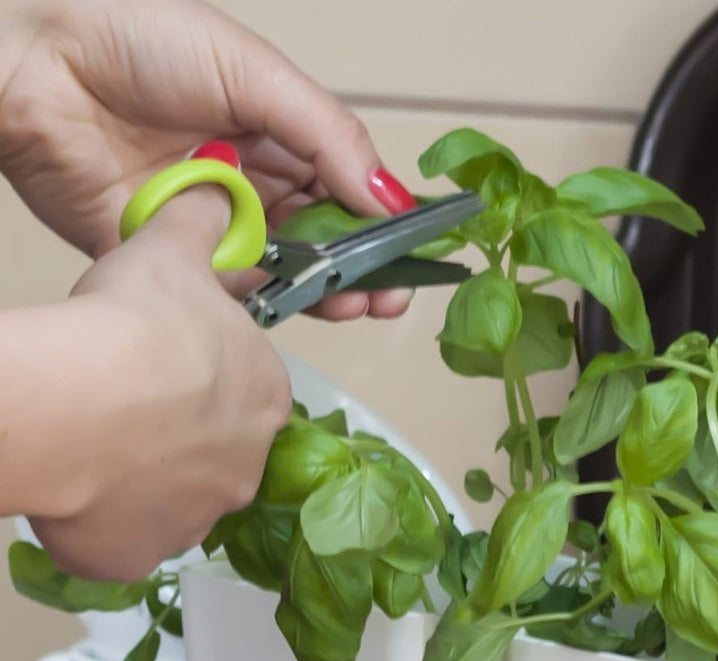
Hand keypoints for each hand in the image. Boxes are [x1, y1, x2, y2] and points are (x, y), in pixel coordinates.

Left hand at [0, 0, 413, 320]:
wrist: (35, 62)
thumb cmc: (134, 37)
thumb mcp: (253, 71)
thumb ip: (328, 135)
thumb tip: (392, 196)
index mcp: (275, 134)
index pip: (345, 186)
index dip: (383, 219)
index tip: (419, 247)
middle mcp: (251, 184)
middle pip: (325, 239)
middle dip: (366, 267)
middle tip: (396, 293)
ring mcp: (216, 226)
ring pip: (289, 271)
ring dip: (331, 290)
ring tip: (366, 302)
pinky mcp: (177, 260)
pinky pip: (233, 290)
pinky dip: (274, 301)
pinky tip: (310, 304)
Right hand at [26, 186, 291, 580]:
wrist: (78, 401)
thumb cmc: (134, 327)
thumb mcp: (172, 253)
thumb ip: (201, 226)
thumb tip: (220, 192)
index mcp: (267, 397)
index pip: (244, 389)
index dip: (199, 375)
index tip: (159, 363)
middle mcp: (248, 466)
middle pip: (213, 449)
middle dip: (173, 431)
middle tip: (121, 404)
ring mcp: (199, 517)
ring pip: (172, 497)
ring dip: (140, 477)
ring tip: (94, 442)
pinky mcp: (144, 554)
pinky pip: (126, 540)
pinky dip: (104, 522)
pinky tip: (77, 488)